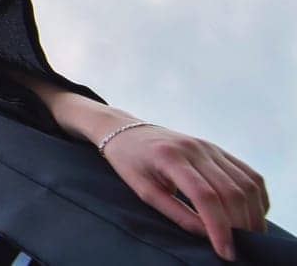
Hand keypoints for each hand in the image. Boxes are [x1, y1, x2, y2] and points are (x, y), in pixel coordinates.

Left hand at [101, 124, 269, 260]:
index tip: (225, 253)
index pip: (204, 196)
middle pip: (231, 191)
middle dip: (240, 225)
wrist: (126, 131)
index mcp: (171, 157)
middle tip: (239, 249)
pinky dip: (257, 198)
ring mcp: (210, 147)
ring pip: (246, 183)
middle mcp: (195, 149)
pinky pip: (249, 174)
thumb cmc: (129, 163)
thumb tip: (206, 235)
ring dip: (254, 214)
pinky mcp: (218, 150)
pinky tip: (254, 215)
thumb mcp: (143, 190)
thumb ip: (175, 212)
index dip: (219, 227)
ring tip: (250, 237)